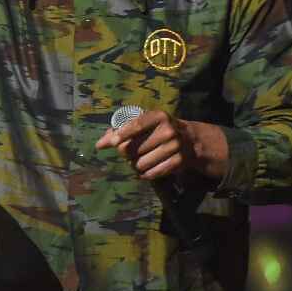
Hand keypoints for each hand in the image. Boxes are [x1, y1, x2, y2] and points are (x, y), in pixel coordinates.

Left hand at [95, 110, 227, 181]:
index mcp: (159, 116)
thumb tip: (99, 144)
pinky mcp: (179, 162)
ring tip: (138, 161)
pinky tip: (145, 170)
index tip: (112, 142)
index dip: (122, 134)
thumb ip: (121, 130)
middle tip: (128, 153)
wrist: (192, 141)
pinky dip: (144, 174)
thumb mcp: (146, 124)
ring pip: (140, 163)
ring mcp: (175, 147)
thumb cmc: (159, 131)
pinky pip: (152, 173)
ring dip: (135, 165)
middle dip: (125, 153)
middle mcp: (168, 130)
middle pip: (133, 148)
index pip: (136, 125)